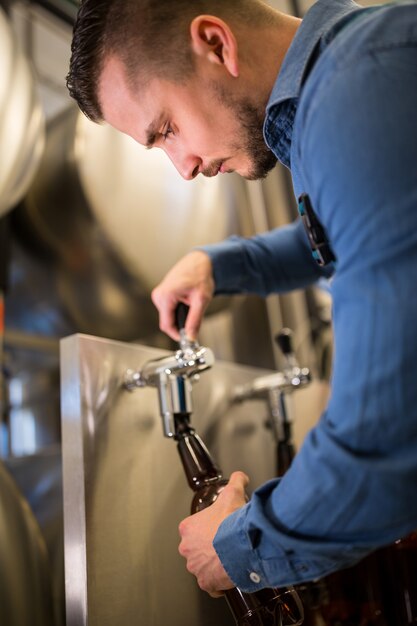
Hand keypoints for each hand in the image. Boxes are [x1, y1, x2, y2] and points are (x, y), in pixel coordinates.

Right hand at [151, 250, 214, 340]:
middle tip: (195, 322)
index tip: (188, 339)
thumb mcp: (201, 300)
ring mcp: (159, 294)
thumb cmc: (200, 276)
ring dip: (179, 317)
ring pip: (167, 316)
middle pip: (167, 322)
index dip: (177, 335)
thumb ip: (195, 321)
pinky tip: (187, 303)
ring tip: (192, 307)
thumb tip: (191, 337)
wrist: (200, 262)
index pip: (166, 325)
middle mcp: (159, 295)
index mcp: (165, 296)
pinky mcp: (162, 294)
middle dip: (180, 325)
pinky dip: (177, 311)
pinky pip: (168, 309)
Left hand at [178, 471, 248, 595]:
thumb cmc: (232, 521)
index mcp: (188, 528)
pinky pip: (210, 585)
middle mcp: (187, 548)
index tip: (219, 530)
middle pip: (197, 549)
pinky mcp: (205, 582)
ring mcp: (195, 566)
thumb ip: (236, 481)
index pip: (194, 529)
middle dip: (209, 548)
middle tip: (225, 545)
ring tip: (229, 559)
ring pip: (203, 567)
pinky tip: (228, 575)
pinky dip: (218, 583)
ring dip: (214, 565)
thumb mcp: (233, 493)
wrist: (241, 544)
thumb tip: (241, 477)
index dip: (209, 529)